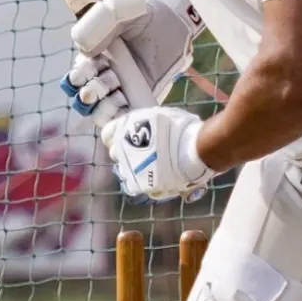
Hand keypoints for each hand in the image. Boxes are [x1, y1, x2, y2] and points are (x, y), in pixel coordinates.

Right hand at [59, 0, 203, 126]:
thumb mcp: (120, 10)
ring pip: (99, 113)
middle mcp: (102, 77)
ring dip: (104, 108)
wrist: (174, 24)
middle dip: (93, 92)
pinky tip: (129, 109)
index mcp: (91, 59)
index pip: (75, 78)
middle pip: (84, 99)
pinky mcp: (137, 103)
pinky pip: (123, 121)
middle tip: (112, 78)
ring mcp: (119, 92)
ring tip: (120, 94)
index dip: (80, 77)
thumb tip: (85, 50)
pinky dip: (120, 121)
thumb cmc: (144, 16)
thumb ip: (99, 22)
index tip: (97, 65)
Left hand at [101, 106, 217, 203]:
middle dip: (127, 152)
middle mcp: (121, 147)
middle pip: (115, 152)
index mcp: (125, 126)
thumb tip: (148, 126)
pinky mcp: (138, 184)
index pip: (108, 133)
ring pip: (123, 170)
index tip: (129, 138)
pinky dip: (141, 183)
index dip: (118, 135)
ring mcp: (128, 167)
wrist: (193, 149)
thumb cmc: (181, 128)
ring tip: (152, 167)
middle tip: (144, 152)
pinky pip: (132, 185)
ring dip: (134, 168)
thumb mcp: (161, 115)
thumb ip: (147, 123)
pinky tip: (153, 180)